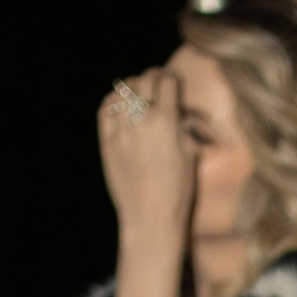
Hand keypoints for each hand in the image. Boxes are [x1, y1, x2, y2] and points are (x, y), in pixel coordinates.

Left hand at [97, 67, 193, 235]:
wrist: (150, 217)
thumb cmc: (177, 191)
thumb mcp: (190, 156)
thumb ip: (184, 127)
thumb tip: (180, 111)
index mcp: (167, 123)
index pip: (167, 81)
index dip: (172, 79)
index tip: (173, 83)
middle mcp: (142, 121)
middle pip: (144, 80)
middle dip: (153, 79)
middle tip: (157, 85)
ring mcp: (121, 130)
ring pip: (123, 89)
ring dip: (133, 88)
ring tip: (139, 95)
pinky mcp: (106, 140)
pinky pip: (106, 107)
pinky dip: (114, 101)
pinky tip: (121, 106)